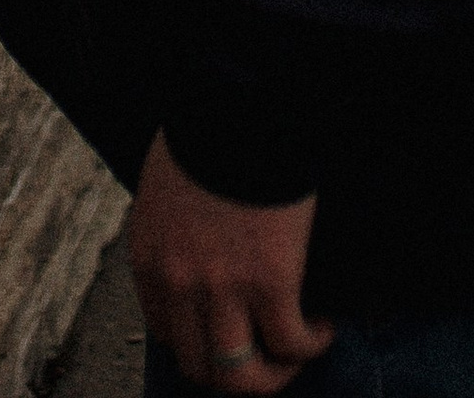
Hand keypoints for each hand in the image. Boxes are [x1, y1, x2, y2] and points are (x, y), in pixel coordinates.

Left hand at [130, 129, 333, 392]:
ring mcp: (223, 290)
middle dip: (235, 372)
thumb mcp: (166, 189)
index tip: (228, 330)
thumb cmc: (208, 132)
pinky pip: (291, 342)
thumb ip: (174, 232)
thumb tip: (198, 255)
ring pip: (241, 376)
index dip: (202, 341)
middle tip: (263, 358)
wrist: (239, 103)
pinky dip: (310, 344)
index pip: (168, 334)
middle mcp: (179, 286)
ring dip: (274, 375)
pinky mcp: (270, 282)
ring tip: (296, 354)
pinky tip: (322, 327)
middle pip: (201, 367)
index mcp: (151, 261)